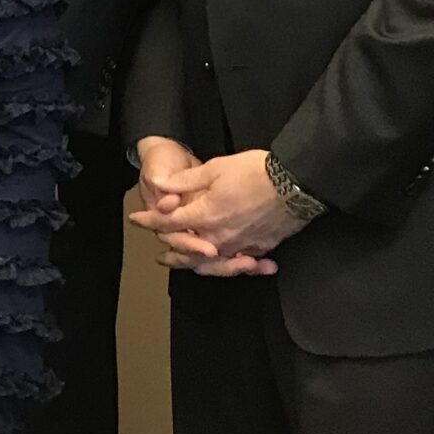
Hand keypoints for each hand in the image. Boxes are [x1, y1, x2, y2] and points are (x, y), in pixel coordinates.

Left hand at [130, 149, 298, 274]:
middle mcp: (220, 237)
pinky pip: (239, 261)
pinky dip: (230, 265)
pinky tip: (227, 263)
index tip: (136, 220)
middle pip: (188, 252)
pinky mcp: (261, 247)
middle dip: (171, 253)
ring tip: (189, 265)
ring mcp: (241, 245)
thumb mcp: (214, 168)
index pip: (167, 224)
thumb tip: (159, 184)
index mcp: (205, 215)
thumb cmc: (256, 172)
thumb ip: (184, 181)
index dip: (149, 221)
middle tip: (160, 256)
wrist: (297, 183)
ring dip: (197, 264)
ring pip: (213, 263)